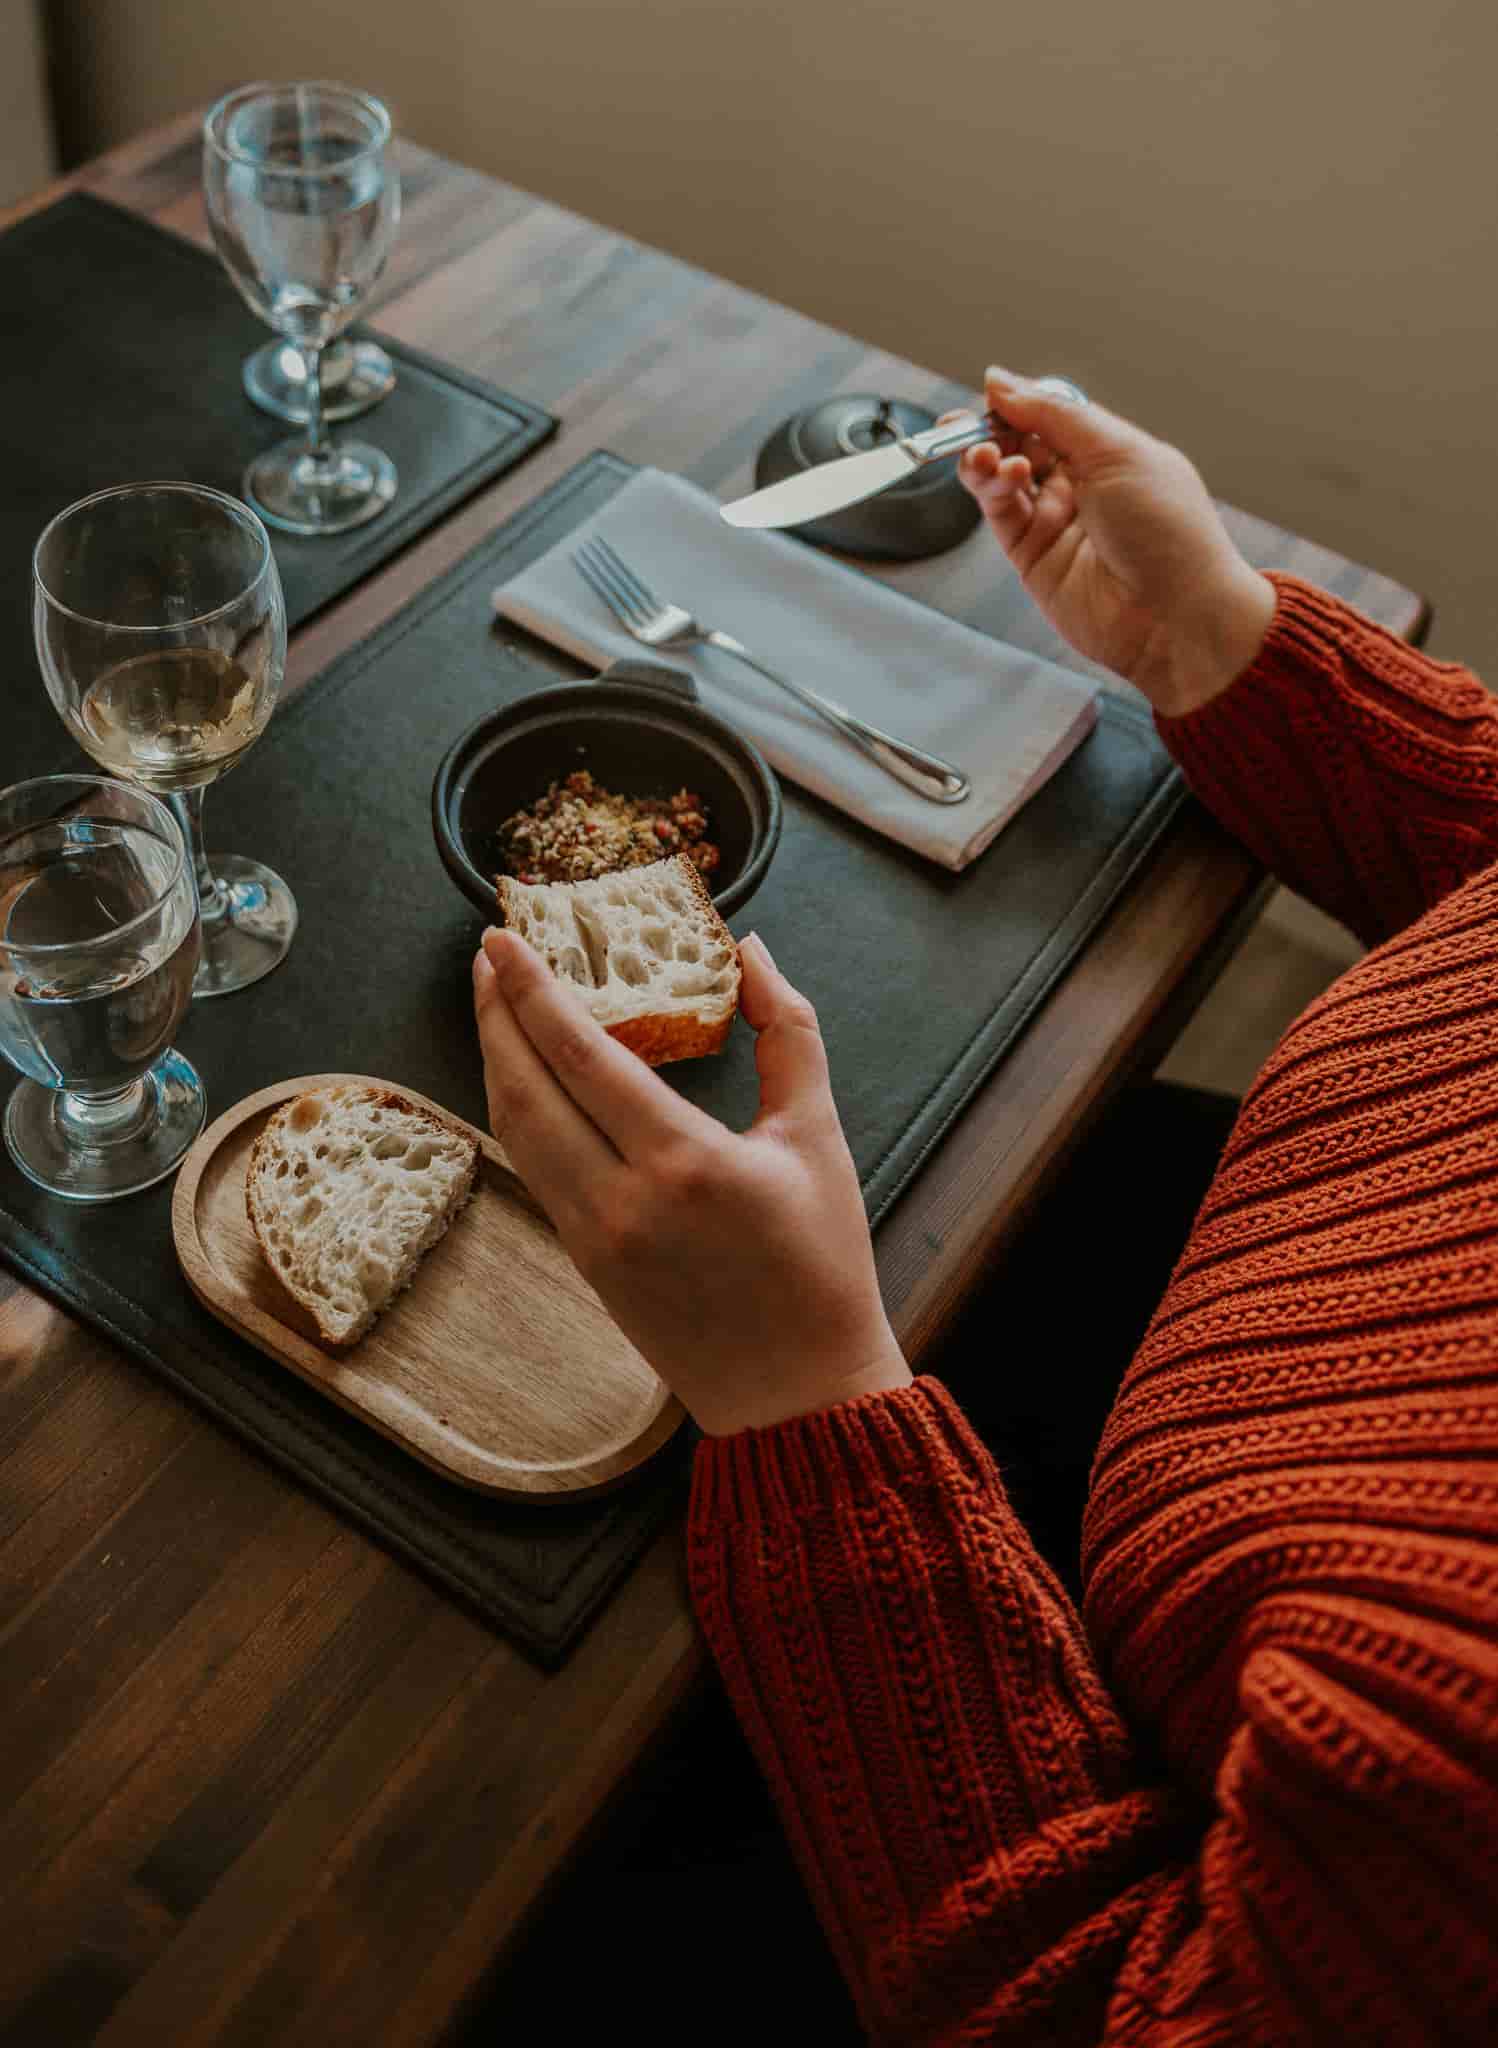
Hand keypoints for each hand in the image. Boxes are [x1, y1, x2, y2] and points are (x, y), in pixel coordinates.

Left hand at [471, 928, 911, 1436]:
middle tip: (486, 955)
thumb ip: (787, 1030)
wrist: (799, 1393)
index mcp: (684, 1162)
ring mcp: (593, 1238)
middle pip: (526, 1088)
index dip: (533, 991)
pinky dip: (519, 1113)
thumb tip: (750, 953)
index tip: (503, 939)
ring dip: (496, 1061)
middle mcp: (622, 1200)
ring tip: (494, 1004)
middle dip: (495, 1014)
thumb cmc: (821, 1265)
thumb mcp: (818, 1136)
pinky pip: (535, 1170)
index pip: (582, 1055)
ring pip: (517, 1132)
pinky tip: (524, 1079)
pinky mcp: (586, 1263)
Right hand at [956, 366, 1275, 716]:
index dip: (1020, 401)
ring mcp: (1055, 520)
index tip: (992, 392)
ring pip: (1001, 476)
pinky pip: (999, 512)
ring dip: (985, 458)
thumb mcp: (1117, 450)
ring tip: (983, 455)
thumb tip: (1002, 380)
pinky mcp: (1032, 556)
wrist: (1175, 616)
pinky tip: (998, 473)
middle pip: (1019, 442)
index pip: (1050, 413)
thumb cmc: (1169, 532)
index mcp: (1110, 450)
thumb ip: (1055, 414)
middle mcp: (1080, 483)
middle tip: (966, 423)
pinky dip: (990, 487)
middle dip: (990, 429)